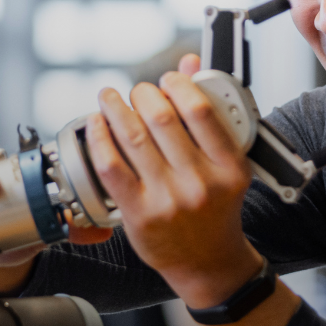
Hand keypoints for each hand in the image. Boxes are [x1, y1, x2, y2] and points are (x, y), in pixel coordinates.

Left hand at [85, 56, 261, 307]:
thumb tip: (190, 64)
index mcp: (228, 166)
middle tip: (138, 91)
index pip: (200, 109)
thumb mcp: (226, 163)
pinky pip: (110, 166)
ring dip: (115, 108)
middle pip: (161, 117)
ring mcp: (167, 199)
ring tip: (110, 98)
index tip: (168, 79)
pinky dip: (99, 139)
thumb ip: (210, 113)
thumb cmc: (216, 209)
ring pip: (132, 137)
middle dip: (143, 93)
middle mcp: (200, 182)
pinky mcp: (139, 213)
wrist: (207, 261)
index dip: (178, 84)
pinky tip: (97, 124)